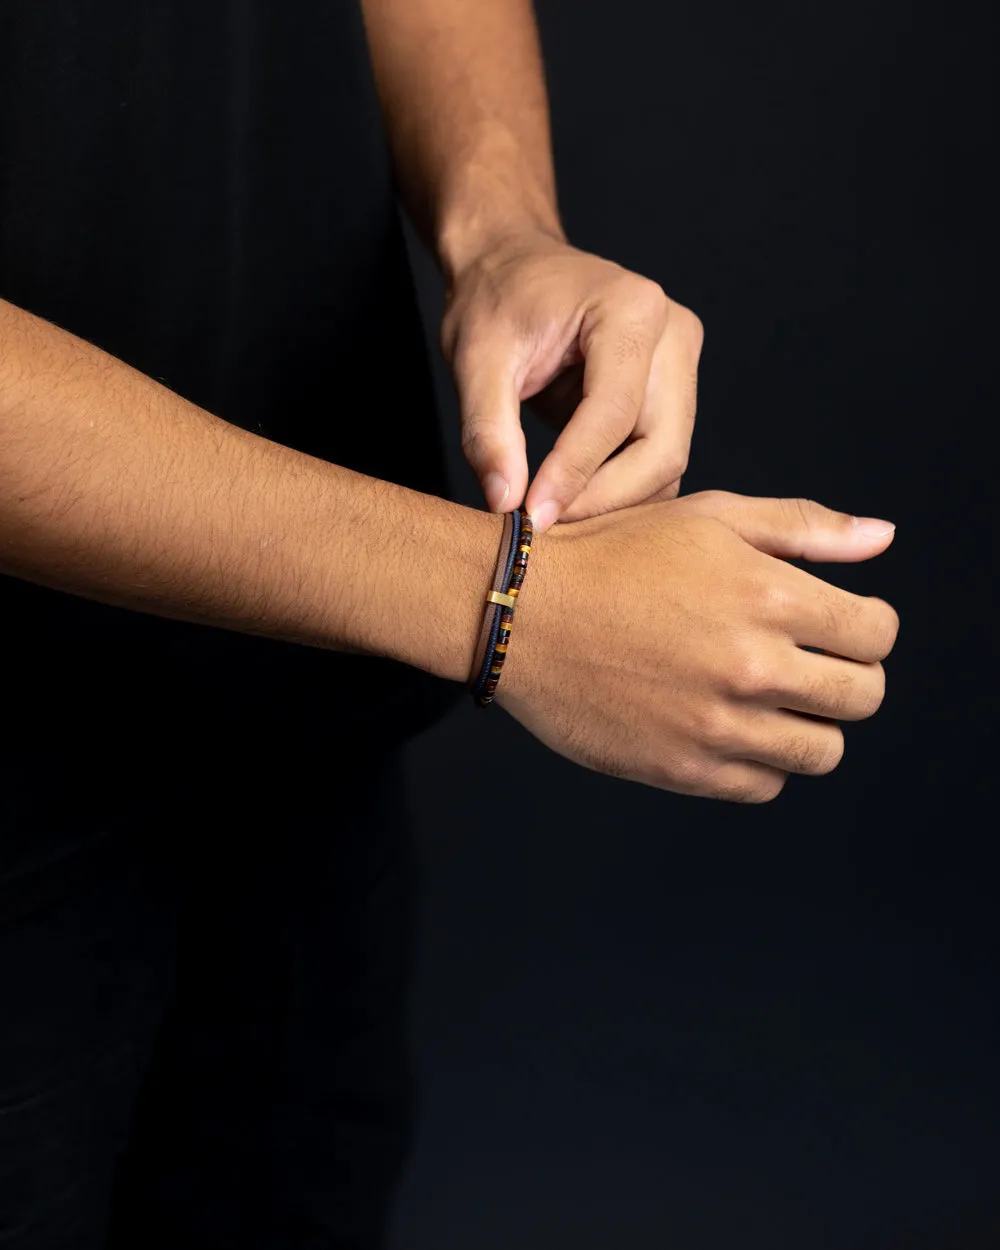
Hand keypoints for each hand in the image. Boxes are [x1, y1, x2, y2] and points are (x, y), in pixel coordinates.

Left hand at [441, 230, 702, 530]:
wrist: (513, 265)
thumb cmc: (495, 300)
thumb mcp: (475, 360)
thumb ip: (487, 430)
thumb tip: (505, 502)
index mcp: (631, 310)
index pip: (613, 415)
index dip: (574, 475)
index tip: (532, 517)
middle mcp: (674, 334)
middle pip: (661, 448)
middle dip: (604, 498)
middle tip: (544, 525)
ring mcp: (681, 364)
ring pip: (666, 462)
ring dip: (614, 500)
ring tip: (554, 513)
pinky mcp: (675, 391)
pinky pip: (657, 458)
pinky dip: (620, 488)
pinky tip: (574, 498)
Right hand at [498, 492, 898, 801]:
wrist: (522, 614)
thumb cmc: (611, 556)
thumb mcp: (708, 516)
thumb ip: (802, 528)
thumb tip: (882, 539)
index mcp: (769, 595)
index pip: (877, 635)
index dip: (866, 627)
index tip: (838, 626)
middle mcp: (754, 666)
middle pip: (864, 697)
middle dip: (850, 677)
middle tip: (810, 663)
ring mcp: (719, 726)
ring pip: (823, 751)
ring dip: (810, 724)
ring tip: (770, 699)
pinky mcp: (684, 770)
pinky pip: (765, 785)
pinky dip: (760, 761)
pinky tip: (728, 725)